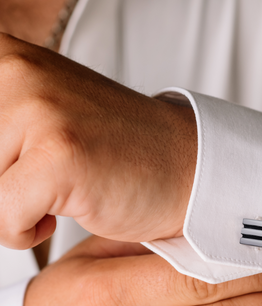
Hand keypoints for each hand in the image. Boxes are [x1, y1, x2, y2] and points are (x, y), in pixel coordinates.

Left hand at [0, 33, 196, 248]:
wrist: (186, 168)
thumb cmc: (123, 152)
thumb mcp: (42, 117)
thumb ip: (1, 128)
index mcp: (6, 60)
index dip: (0, 163)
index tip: (19, 165)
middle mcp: (16, 74)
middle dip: (3, 184)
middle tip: (44, 178)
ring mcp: (40, 112)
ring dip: (13, 207)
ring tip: (60, 190)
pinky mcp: (58, 157)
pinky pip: (3, 219)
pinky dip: (26, 232)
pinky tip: (64, 211)